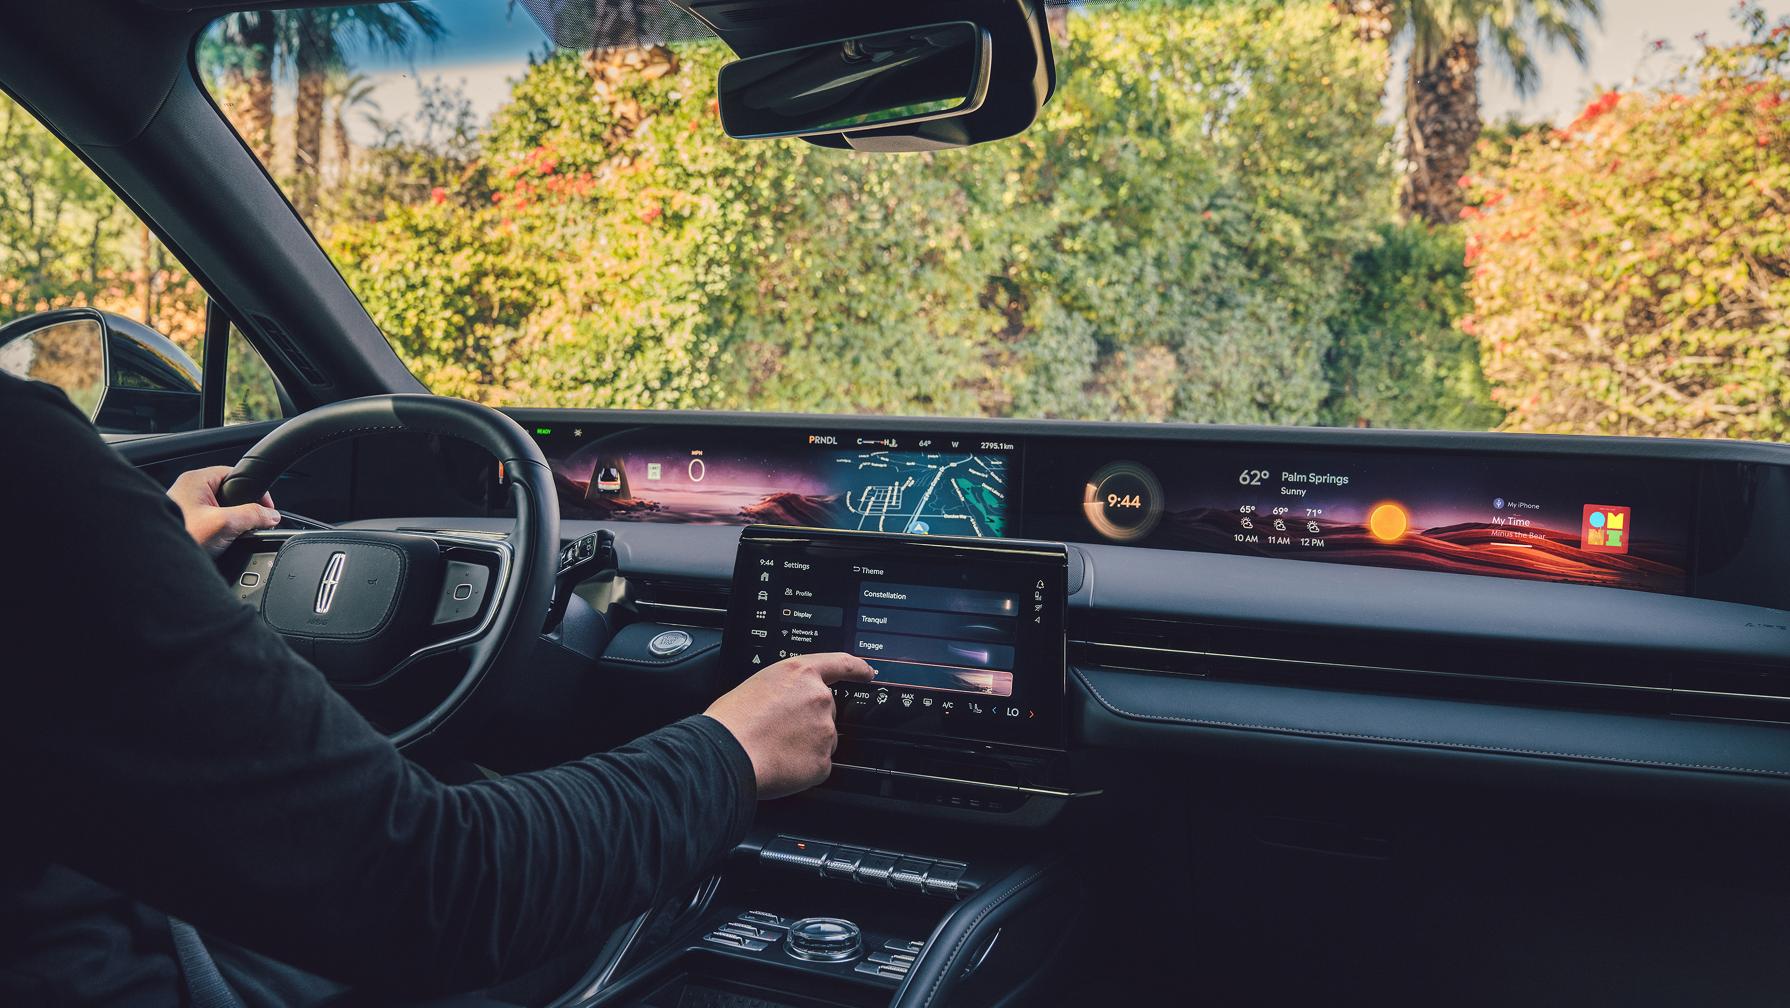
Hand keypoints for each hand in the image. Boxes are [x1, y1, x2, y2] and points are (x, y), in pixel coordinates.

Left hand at [167, 466, 280, 555]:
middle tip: (250, 525)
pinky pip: (212, 523)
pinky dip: (220, 532)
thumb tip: (271, 515)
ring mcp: (186, 508)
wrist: (155, 564)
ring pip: (221, 510)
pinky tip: (222, 543)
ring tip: (233, 535)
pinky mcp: (187, 524)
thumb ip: (252, 516)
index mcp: (196, 480)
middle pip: (230, 494)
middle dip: (243, 510)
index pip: (235, 474)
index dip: (254, 490)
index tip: (265, 509)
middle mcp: (190, 491)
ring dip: (231, 523)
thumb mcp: (223, 524)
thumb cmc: (178, 536)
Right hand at [704, 652, 875, 799]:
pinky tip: (780, 764)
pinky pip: (817, 765)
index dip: (856, 668)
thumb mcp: (756, 686)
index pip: (840, 664)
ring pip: (823, 740)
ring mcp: (824, 730)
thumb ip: (783, 690)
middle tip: (778, 731)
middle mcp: (819, 698)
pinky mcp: (823, 761)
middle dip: (808, 722)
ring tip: (773, 748)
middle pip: (825, 712)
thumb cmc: (730, 722)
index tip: (867, 672)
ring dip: (805, 745)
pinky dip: (802, 769)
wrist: (726, 754)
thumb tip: (787, 706)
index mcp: (800, 673)